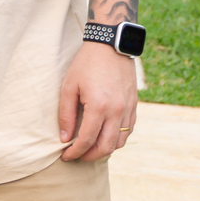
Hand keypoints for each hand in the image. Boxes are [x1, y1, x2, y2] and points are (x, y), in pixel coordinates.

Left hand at [58, 43, 137, 161]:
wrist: (111, 45)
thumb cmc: (86, 64)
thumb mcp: (69, 87)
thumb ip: (66, 114)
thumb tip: (65, 138)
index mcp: (99, 106)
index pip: (87, 140)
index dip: (75, 152)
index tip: (65, 156)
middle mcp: (117, 110)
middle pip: (105, 147)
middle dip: (89, 156)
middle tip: (77, 155)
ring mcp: (128, 108)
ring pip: (120, 142)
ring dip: (104, 150)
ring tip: (90, 148)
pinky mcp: (134, 105)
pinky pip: (128, 130)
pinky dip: (117, 138)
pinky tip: (105, 136)